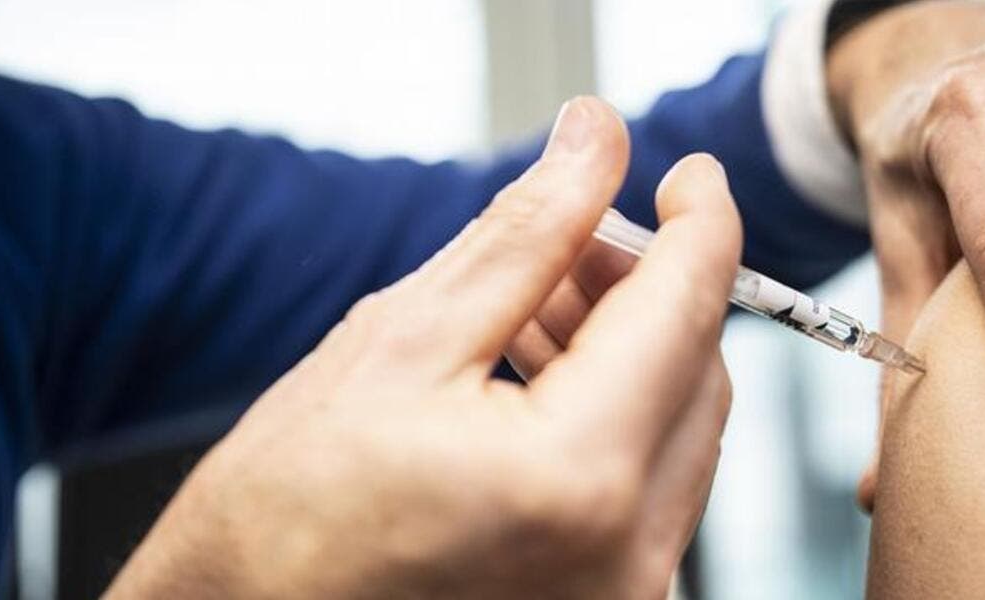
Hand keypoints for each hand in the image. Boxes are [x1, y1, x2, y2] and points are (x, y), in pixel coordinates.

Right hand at [104, 98, 742, 597]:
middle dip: (651, 285)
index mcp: (577, 475)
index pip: (687, 309)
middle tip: (584, 236)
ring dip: (630, 348)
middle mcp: (626, 553)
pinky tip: (545, 372)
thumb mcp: (402, 341)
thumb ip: (525, 235)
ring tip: (543, 301)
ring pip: (679, 426)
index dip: (699, 222)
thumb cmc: (285, 516)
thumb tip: (595, 145)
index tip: (688, 177)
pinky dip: (615, 413)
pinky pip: (649, 484)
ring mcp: (621, 593)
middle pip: (697, 370)